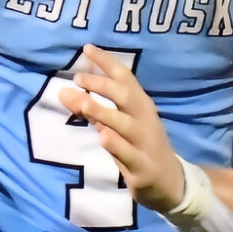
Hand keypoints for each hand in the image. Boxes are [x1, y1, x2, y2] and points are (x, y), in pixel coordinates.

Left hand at [57, 47, 182, 207]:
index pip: (125, 77)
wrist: (169, 182)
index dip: (106, 62)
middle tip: (78, 78)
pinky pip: (128, 154)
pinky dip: (116, 145)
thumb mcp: (116, 126)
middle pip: (126, 96)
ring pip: (125, 124)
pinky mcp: (142, 166)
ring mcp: (145, 143)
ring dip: (104, 112)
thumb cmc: (139, 148)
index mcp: (140, 105)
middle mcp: (144, 120)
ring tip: (83, 104)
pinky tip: (103, 137)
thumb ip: (91, 110)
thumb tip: (63, 92)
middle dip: (103, 85)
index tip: (86, 48)